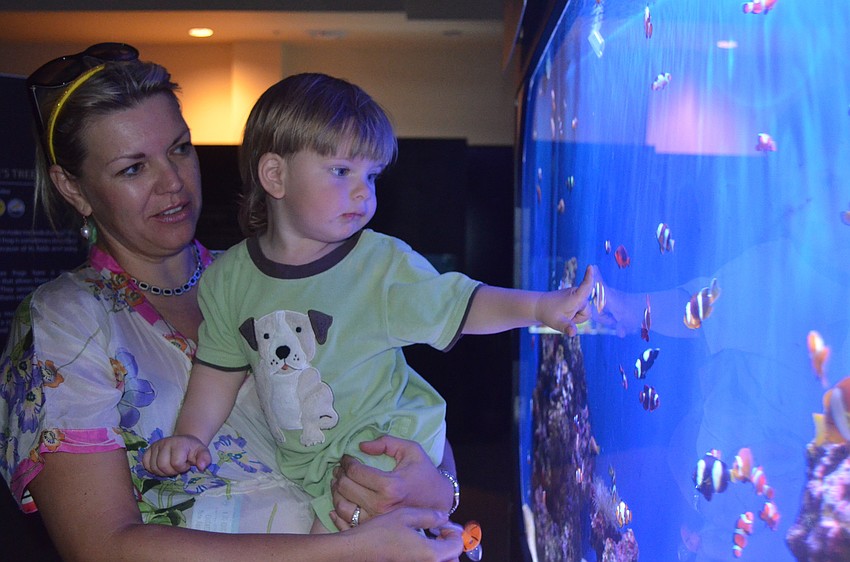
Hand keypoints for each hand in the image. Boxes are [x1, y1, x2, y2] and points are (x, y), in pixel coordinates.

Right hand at [142, 435, 210, 475]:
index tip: (187, 465)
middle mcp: (165, 442)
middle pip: (162, 466)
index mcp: (179, 443)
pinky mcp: (149, 450)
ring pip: (153, 467)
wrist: (184, 442)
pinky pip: (145, 464)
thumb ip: (205, 458)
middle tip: (178, 467)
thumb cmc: (193, 449)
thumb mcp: (202, 452)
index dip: (182, 468)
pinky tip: (161, 466)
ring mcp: (155, 446)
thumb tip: (202, 466)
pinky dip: (152, 468)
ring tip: (170, 466)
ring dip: (162, 471)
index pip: (176, 463)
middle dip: (171, 471)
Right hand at [329, 507, 462, 561]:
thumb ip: (430, 516)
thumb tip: (445, 518)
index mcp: (430, 553)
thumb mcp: (406, 516)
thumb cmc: (379, 533)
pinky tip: (416, 548)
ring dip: (440, 554)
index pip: (457, 546)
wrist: (355, 551)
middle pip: (451, 559)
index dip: (454, 533)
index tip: (445, 526)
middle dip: (449, 546)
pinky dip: (427, 557)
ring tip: (429, 540)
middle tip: (440, 533)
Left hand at [331, 435, 451, 526]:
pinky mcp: (374, 529)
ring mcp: (376, 520)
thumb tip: (361, 446)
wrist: (437, 502)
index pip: (356, 472)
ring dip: (335, 491)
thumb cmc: (424, 473)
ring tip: (338, 481)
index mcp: (390, 485)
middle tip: (340, 468)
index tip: (346, 457)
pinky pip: (346, 522)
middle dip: (339, 474)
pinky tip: (339, 499)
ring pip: (342, 506)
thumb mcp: (411, 450)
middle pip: (346, 488)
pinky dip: (337, 510)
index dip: (346, 462)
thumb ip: (387, 442)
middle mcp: (381, 505)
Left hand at [536, 264, 594, 335]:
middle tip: (564, 316)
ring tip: (563, 314)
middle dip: (578, 318)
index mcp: (575, 297)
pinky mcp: (575, 297)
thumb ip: (567, 328)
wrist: (540, 307)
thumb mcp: (557, 323)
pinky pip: (580, 310)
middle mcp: (577, 293)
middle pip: (587, 312)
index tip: (590, 266)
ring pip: (584, 312)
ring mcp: (576, 295)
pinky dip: (574, 314)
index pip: (585, 286)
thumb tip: (572, 333)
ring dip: (576, 316)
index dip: (589, 277)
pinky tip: (565, 312)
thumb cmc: (548, 314)